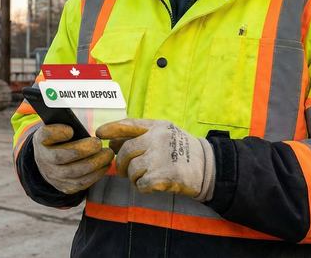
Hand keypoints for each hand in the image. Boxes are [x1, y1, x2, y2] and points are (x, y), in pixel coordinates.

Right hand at [32, 124, 114, 194]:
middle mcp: (44, 159)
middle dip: (83, 150)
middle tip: (99, 144)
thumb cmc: (60, 139)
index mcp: (41, 139)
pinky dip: (95, 175)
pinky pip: (80, 184)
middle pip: (61, 157)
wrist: (50, 161)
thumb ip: (67, 123)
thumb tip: (80, 123)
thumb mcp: (58, 127)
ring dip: (94, 163)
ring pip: (73, 173)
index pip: (45, 135)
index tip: (71, 130)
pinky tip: (105, 165)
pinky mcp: (64, 186)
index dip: (57, 133)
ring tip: (107, 154)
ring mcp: (53, 175)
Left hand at [96, 118, 214, 200]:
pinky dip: (144, 187)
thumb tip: (113, 142)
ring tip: (144, 177)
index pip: (128, 124)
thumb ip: (142, 134)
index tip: (100, 134)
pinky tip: (152, 185)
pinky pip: (142, 183)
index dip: (112, 128)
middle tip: (124, 171)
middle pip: (126, 150)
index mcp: (157, 127)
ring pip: (132, 169)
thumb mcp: (166, 133)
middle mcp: (158, 139)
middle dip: (121, 163)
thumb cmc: (183, 151)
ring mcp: (161, 157)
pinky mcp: (164, 175)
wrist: (209, 167)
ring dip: (134, 177)